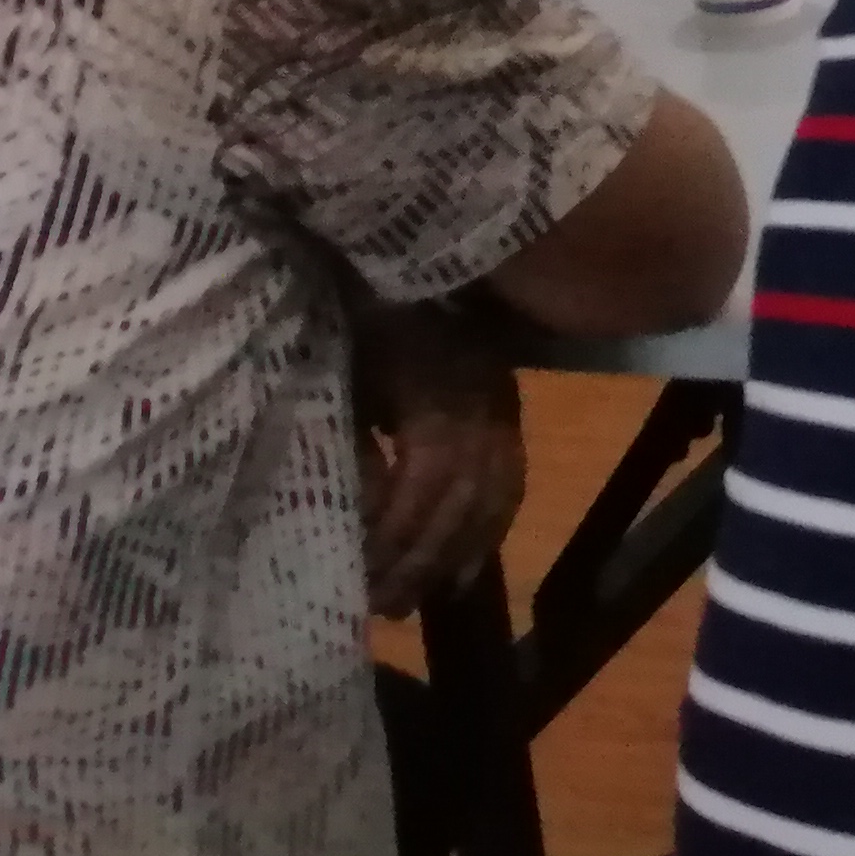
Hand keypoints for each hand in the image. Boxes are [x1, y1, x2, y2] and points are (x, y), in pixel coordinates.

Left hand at [353, 299, 524, 616]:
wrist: (409, 249)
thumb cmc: (356, 316)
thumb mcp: (342, 378)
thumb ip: (352, 445)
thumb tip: (360, 514)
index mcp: (441, 388)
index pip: (428, 479)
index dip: (395, 532)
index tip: (354, 574)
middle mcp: (484, 400)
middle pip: (466, 496)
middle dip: (423, 558)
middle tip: (381, 606)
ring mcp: (503, 402)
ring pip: (495, 493)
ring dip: (457, 553)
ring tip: (415, 598)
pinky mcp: (507, 404)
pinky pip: (512, 477)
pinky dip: (491, 528)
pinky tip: (465, 569)